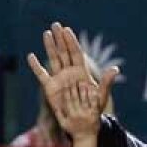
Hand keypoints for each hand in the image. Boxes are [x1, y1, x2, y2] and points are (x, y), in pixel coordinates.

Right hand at [26, 22, 117, 139]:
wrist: (83, 121)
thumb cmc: (93, 108)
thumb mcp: (101, 95)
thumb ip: (107, 82)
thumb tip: (116, 69)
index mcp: (81, 72)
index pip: (76, 53)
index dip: (72, 42)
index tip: (67, 30)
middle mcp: (69, 72)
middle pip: (64, 52)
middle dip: (60, 39)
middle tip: (55, 25)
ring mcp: (59, 78)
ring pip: (54, 59)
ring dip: (50, 46)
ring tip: (47, 33)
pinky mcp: (50, 87)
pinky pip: (41, 75)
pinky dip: (36, 66)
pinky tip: (31, 56)